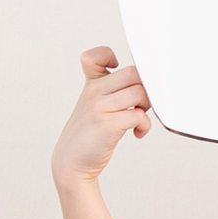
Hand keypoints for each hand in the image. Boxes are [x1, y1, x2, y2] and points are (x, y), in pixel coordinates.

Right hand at [53, 46, 154, 181]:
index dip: (108, 56)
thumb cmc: (87, 135)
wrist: (71, 162)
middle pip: (132, 73)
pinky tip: (137, 132)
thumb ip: (110, 91)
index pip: (95, 57)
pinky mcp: (109, 124)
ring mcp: (100, 108)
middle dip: (144, 87)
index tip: (115, 69)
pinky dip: (144, 125)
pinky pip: (139, 115)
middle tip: (139, 103)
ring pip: (140, 93)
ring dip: (146, 107)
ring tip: (138, 119)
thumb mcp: (91, 106)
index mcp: (90, 86)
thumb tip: (143, 83)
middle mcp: (94, 93)